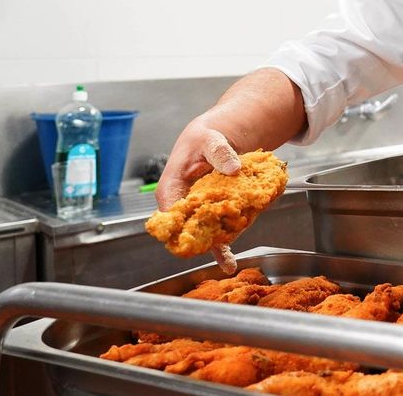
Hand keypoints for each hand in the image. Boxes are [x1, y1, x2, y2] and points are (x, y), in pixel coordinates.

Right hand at [155, 120, 241, 273]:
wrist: (215, 140)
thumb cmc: (203, 139)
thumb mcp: (210, 140)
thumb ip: (220, 152)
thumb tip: (232, 168)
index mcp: (171, 189)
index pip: (170, 215)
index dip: (181, 228)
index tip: (195, 238)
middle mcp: (181, 205)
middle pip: (187, 230)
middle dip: (201, 242)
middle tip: (217, 250)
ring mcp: (198, 212)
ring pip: (203, 234)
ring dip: (215, 246)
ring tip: (227, 263)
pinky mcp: (213, 214)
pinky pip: (217, 233)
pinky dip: (223, 247)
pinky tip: (229, 263)